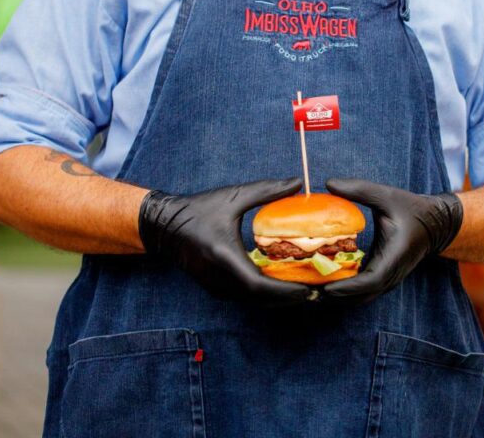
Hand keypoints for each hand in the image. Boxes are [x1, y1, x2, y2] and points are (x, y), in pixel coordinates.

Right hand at [139, 177, 309, 305]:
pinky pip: (246, 297)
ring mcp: (217, 288)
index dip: (286, 291)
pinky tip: (282, 284)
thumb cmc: (199, 209)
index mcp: (225, 258)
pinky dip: (266, 294)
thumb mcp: (234, 196)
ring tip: (306, 288)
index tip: (311, 289)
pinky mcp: (216, 290)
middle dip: (290, 296)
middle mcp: (221, 280)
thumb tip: (298, 182)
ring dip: (279, 297)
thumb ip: (267, 190)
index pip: (260, 286)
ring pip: (255, 301)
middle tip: (318, 291)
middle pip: (262, 299)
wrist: (165, 226)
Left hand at [322, 178, 462, 304]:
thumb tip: (329, 183)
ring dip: (339, 296)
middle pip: (361, 297)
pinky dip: (346, 290)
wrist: (435, 224)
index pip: (370, 281)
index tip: (327, 287)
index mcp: (393, 257)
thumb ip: (359, 189)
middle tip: (309, 289)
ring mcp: (388, 280)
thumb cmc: (411, 209)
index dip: (348, 288)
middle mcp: (391, 275)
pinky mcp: (384, 278)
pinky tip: (326, 280)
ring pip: (361, 297)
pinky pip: (363, 291)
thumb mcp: (386, 195)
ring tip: (312, 287)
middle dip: (336, 295)